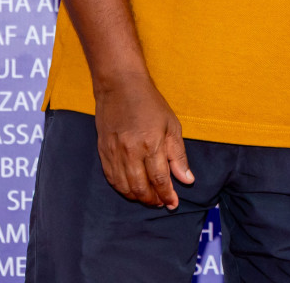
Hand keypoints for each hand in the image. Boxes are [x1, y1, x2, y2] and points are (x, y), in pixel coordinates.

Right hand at [93, 76, 194, 208]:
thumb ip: (178, 155)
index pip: (160, 180)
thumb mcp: (171, 125)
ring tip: (148, 198)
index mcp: (151, 144)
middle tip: (161, 202)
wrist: (120, 86)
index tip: (173, 204)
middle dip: (153, 200)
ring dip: (137, 197)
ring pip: (125, 187)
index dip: (167, 195)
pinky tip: (131, 189)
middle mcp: (131, 152)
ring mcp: (114, 153)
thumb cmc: (150, 103)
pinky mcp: (103, 152)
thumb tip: (187, 180)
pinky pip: (111, 178)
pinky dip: (122, 188)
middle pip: (141, 188)